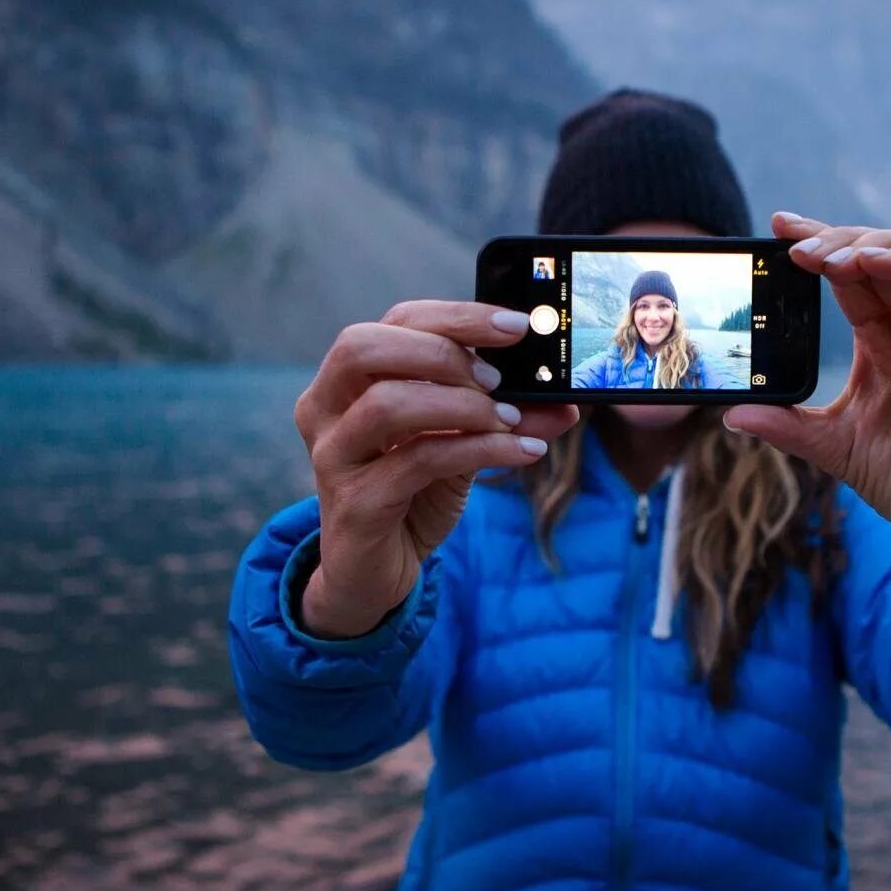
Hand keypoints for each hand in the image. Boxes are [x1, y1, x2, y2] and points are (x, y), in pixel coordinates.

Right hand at [294, 301, 579, 637]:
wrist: (375, 573)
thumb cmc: (412, 496)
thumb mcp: (462, 447)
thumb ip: (504, 419)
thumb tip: (565, 403)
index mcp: (349, 380)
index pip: (396, 322)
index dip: (457, 317)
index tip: (517, 326)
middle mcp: (325, 410)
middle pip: (364, 347)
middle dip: (442, 351)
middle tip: (498, 377)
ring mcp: (333, 457)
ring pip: (386, 403)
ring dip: (461, 404)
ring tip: (509, 418)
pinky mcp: (354, 504)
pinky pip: (417, 461)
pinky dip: (479, 449)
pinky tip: (522, 452)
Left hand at [722, 212, 890, 621]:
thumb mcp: (836, 450)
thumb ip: (788, 428)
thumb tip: (732, 413)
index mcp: (883, 345)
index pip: (850, 278)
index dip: (818, 245)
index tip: (777, 228)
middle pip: (881, 253)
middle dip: (836, 237)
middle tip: (792, 241)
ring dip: (873, 242)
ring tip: (828, 256)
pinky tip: (872, 263)